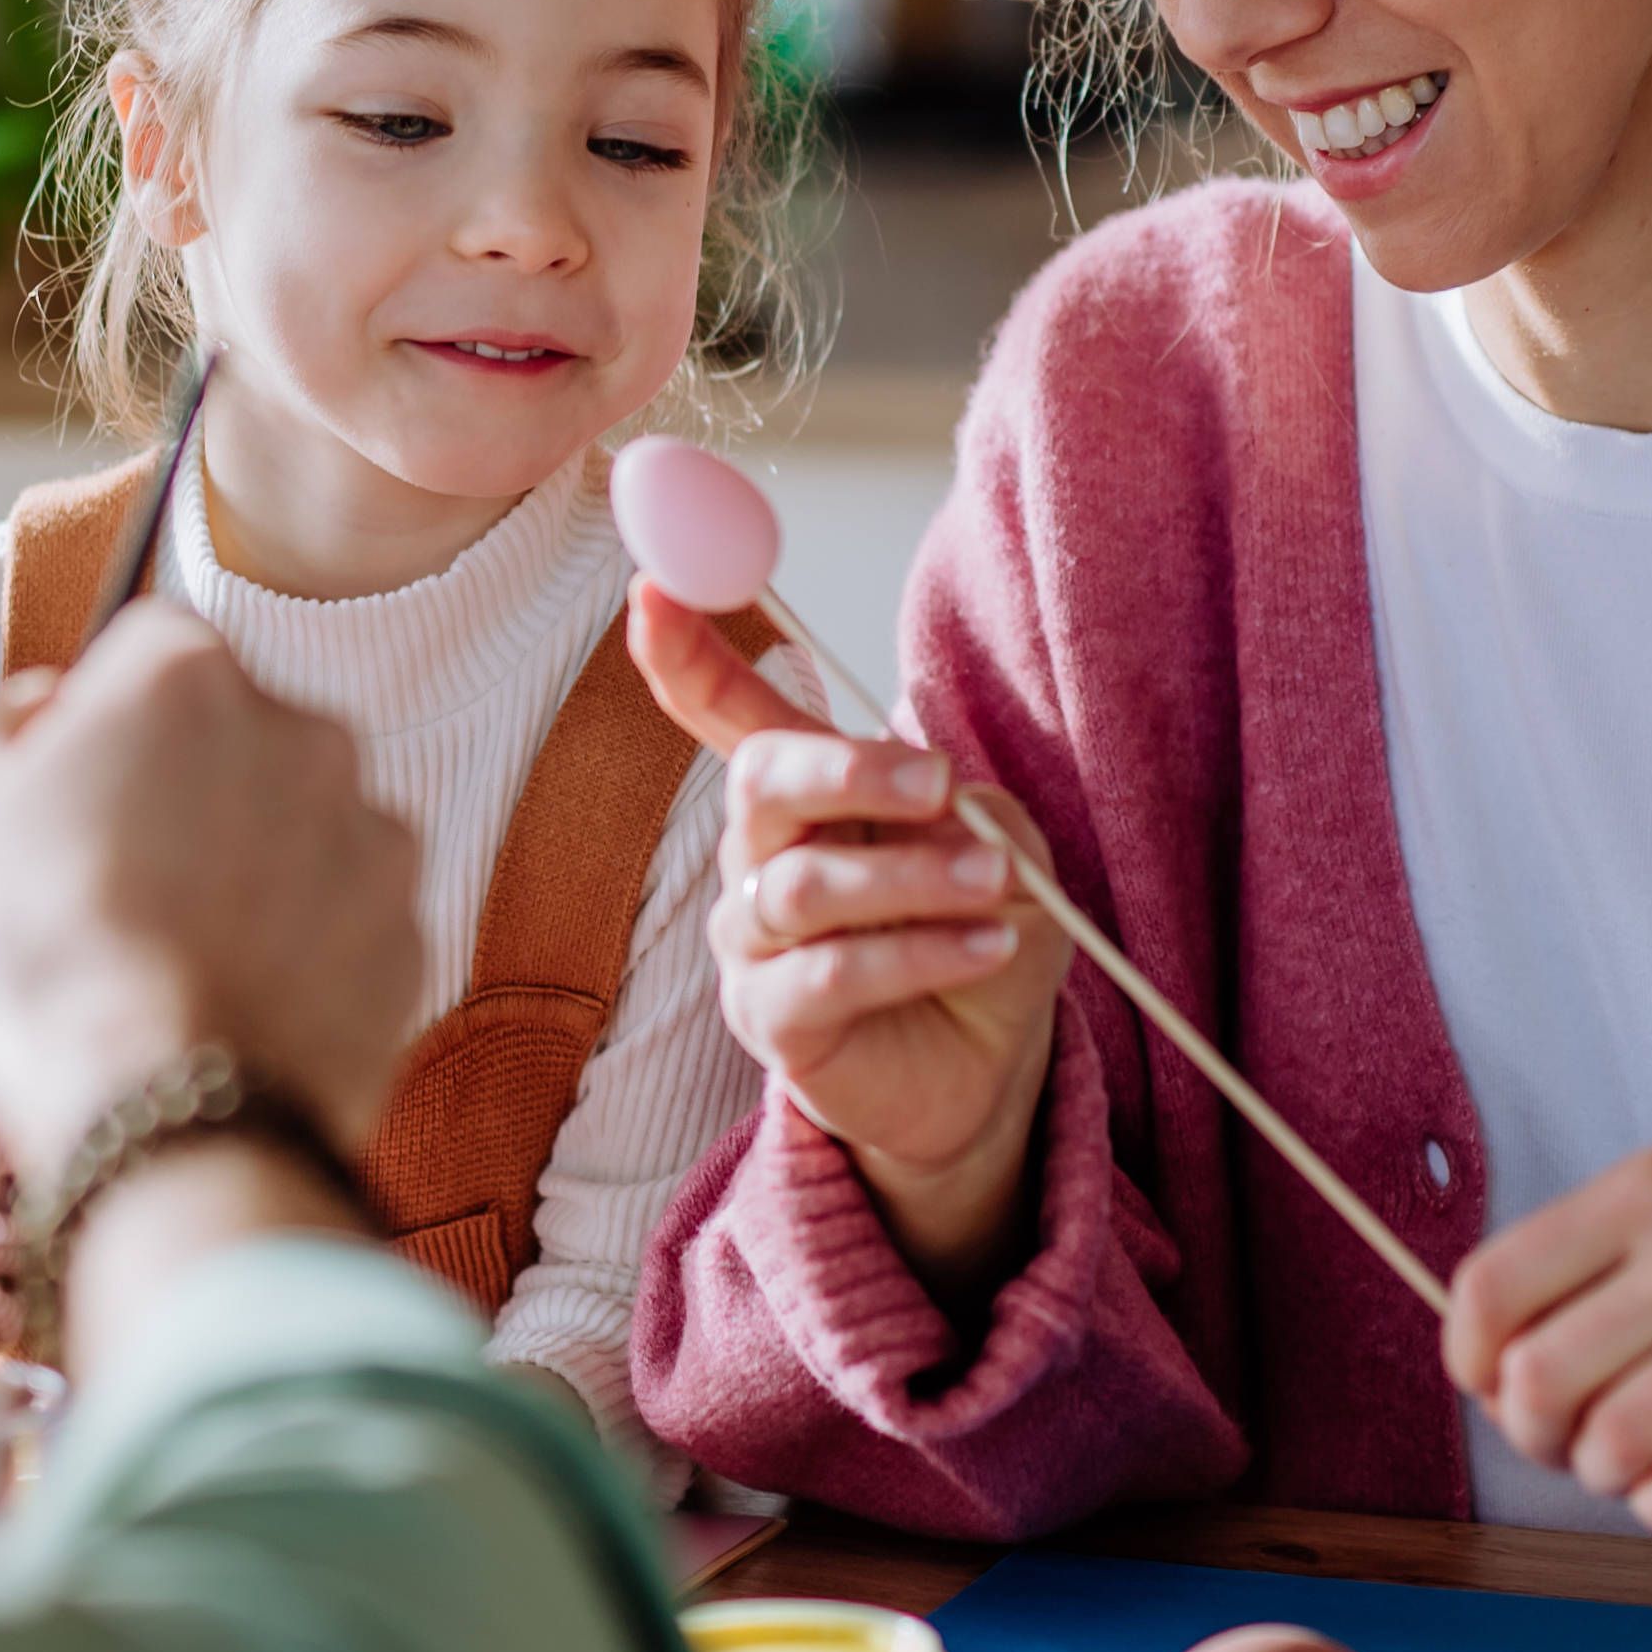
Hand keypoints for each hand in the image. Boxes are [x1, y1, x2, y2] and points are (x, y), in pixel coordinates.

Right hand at [0, 604, 422, 1186]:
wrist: (161, 1112)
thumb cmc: (41, 957)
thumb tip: (29, 709)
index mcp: (186, 675)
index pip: (143, 656)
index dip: (97, 726)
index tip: (67, 797)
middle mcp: (305, 731)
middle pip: (232, 741)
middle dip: (184, 798)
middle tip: (116, 892)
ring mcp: (372, 836)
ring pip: (297, 833)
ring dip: (248, 875)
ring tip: (173, 963)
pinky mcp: (411, 936)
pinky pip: (345, 926)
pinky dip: (300, 956)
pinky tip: (233, 1006)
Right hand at [627, 585, 1064, 1286]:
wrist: (991, 1060)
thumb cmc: (982, 928)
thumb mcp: (999, 840)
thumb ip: (955, 805)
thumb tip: (932, 792)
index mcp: (804, 791)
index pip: (725, 711)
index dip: (685, 654)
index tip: (652, 591)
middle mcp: (757, 855)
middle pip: (760, 783)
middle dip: (849, 770)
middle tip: (939, 782)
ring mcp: (753, 940)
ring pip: (804, 887)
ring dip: (914, 879)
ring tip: (996, 886)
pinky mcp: (771, 1020)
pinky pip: (830, 974)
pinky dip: (920, 951)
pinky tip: (985, 946)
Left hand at [1440, 1123, 1651, 1530]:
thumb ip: (1606, 1247)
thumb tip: (1490, 1356)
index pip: (1493, 1285)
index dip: (1468, 1361)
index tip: (1492, 1388)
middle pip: (1540, 1381)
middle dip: (1532, 1434)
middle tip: (1564, 1440)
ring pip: (1614, 1446)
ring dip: (1605, 1476)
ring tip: (1640, 1457)